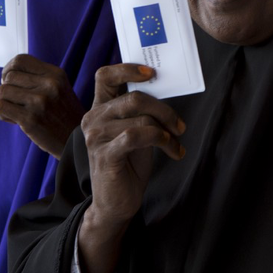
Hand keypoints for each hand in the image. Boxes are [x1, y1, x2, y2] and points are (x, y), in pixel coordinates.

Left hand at [0, 54, 84, 158]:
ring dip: (5, 101)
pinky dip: (3, 114)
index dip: (9, 68)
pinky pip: (1, 107)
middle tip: (17, 100)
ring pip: (2, 91)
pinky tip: (16, 120)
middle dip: (7, 88)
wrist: (76, 139)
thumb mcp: (59, 87)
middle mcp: (49, 85)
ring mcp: (40, 102)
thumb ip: (38, 77)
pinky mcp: (30, 119)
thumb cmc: (63, 113)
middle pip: (8, 76)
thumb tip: (7, 72)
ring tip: (18, 110)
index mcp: (56, 74)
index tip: (9, 79)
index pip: (20, 60)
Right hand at [78, 64, 185, 272]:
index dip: (128, 69)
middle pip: (135, 98)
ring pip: (141, 117)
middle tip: (180, 126)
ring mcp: (96, 137)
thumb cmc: (129, 163)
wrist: (115, 203)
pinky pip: (137, 135)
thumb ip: (142, 111)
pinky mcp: (105, 155)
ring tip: (175, 143)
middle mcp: (92, 119)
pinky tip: (172, 151)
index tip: (153, 73)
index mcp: (99, 108)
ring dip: (166, 130)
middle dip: (165, 110)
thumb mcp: (136, 130)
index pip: (105, 76)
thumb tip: (166, 89)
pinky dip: (162, 140)